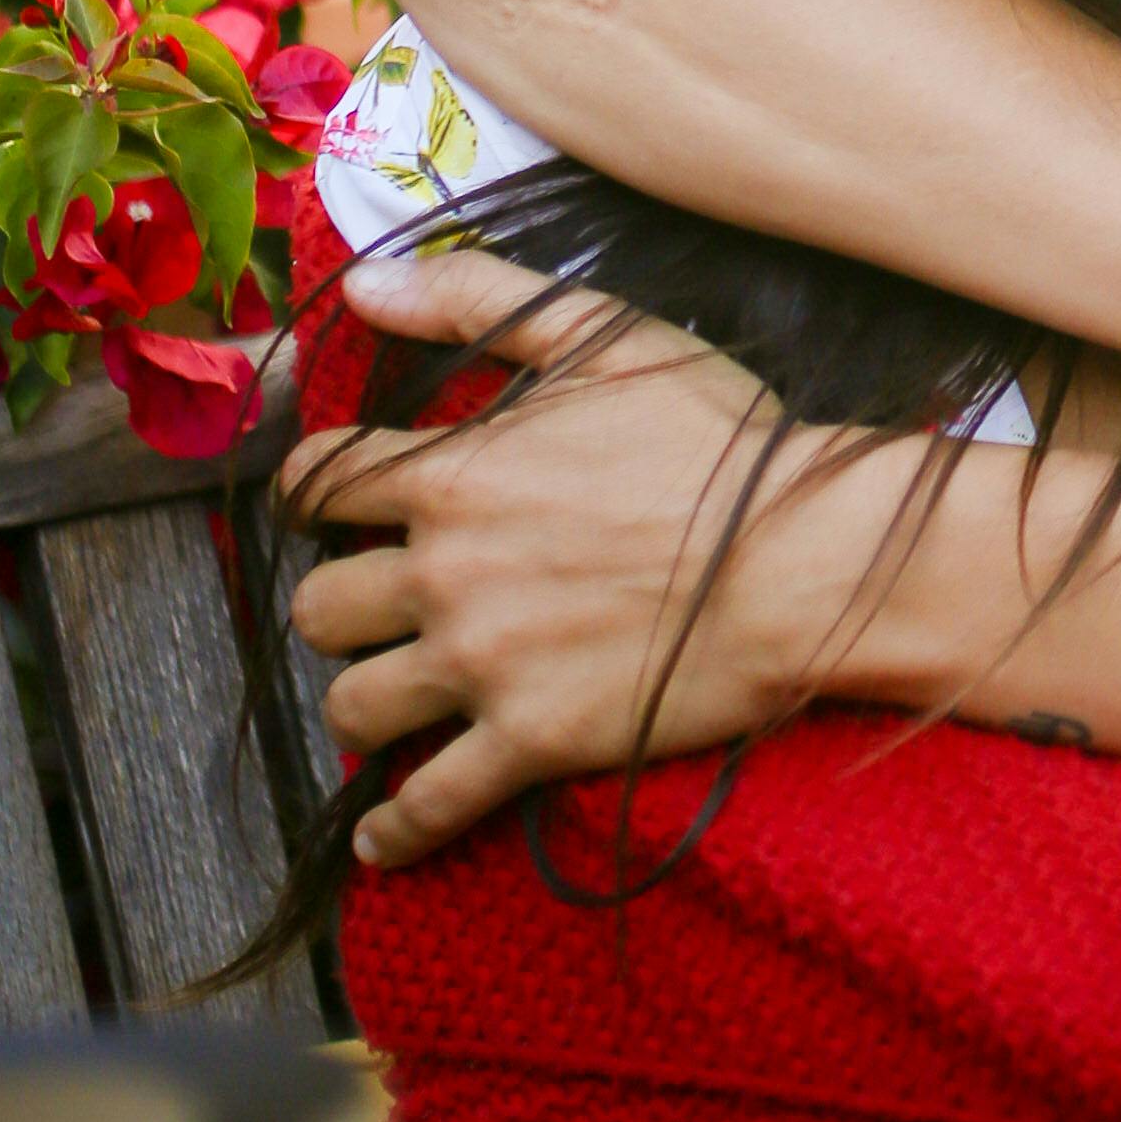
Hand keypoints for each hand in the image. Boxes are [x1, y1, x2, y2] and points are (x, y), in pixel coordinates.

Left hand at [292, 262, 894, 871]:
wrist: (804, 556)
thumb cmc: (717, 439)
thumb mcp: (604, 334)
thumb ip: (473, 297)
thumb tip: (361, 281)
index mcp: (451, 473)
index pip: (320, 484)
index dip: (316, 494)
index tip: (332, 507)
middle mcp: (443, 572)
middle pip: (319, 605)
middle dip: (343, 604)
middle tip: (384, 606)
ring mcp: (481, 664)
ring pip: (352, 704)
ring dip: (364, 701)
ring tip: (394, 699)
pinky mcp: (529, 742)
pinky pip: (428, 805)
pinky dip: (397, 830)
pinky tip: (388, 839)